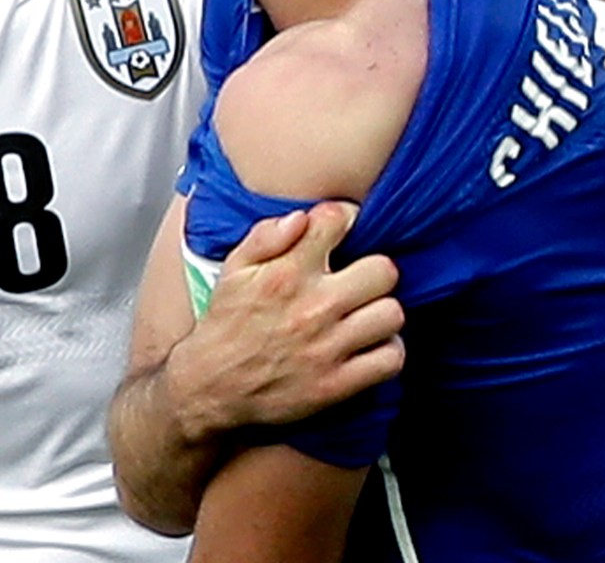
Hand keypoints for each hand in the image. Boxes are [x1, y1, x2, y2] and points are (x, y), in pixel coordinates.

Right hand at [166, 201, 404, 439]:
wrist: (211, 387)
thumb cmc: (227, 323)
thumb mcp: (234, 269)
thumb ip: (266, 235)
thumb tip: (302, 217)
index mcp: (286, 273)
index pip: (337, 221)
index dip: (345, 218)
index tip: (343, 229)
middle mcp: (313, 307)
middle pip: (383, 270)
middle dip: (373, 270)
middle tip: (360, 279)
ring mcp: (328, 347)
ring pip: (392, 314)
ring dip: (382, 312)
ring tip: (366, 313)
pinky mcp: (337, 384)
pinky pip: (390, 360)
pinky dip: (387, 351)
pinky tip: (369, 345)